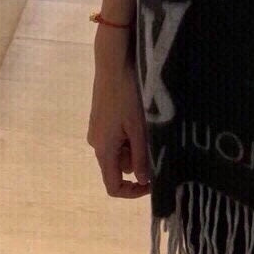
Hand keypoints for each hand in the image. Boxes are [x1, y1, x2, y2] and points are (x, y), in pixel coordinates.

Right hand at [88, 30, 150, 198]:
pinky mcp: (100, 117)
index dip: (133, 192)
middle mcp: (96, 143)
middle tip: (157, 141)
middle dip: (138, 159)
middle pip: (119, 166)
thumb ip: (141, 156)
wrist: (113, 62)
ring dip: (135, 144)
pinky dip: (130, 132)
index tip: (153, 183)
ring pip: (120, 149)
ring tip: (149, 122)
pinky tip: (140, 114)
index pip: (113, 186)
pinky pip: (117, 135)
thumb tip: (144, 180)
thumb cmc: (127, 95)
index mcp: (104, 150)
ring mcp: (97, 129)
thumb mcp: (139, 127)